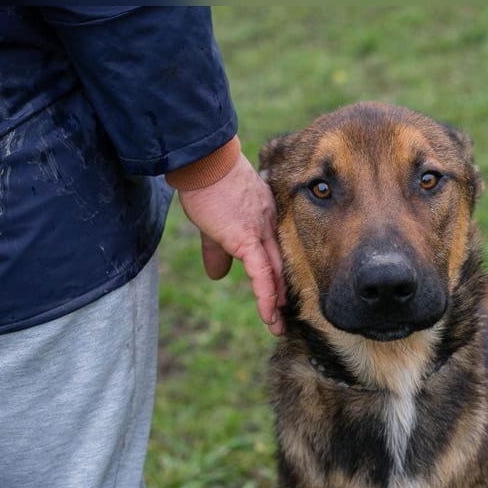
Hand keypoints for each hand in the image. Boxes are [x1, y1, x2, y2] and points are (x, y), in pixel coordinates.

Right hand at [177, 153, 285, 334]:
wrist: (204, 163)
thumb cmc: (206, 185)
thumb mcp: (213, 223)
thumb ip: (218, 249)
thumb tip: (218, 274)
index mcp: (262, 220)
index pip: (273, 255)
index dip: (276, 277)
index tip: (278, 297)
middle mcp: (267, 227)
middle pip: (279, 267)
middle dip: (281, 295)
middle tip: (284, 319)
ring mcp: (259, 232)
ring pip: (273, 273)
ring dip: (275, 303)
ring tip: (276, 325)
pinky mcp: (246, 238)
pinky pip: (262, 272)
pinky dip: (266, 294)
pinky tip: (269, 312)